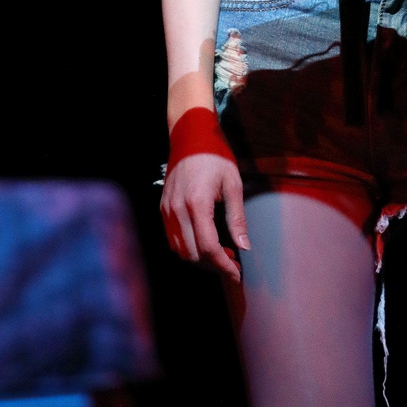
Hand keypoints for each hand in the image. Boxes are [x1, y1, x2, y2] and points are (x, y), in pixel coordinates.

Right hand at [161, 150, 248, 283]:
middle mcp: (177, 210)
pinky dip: (187, 247)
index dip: (223, 266)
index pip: (208, 248)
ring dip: (199, 258)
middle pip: (192, 254)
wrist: (189, 133)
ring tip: (219, 252)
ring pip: (179, 250)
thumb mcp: (233, 184)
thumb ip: (236, 218)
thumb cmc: (215, 155)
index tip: (237, 273)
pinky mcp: (163, 208)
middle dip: (213, 264)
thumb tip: (243, 247)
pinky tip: (203, 240)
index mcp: (197, 204)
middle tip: (232, 261)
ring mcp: (167, 210)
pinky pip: (172, 238)